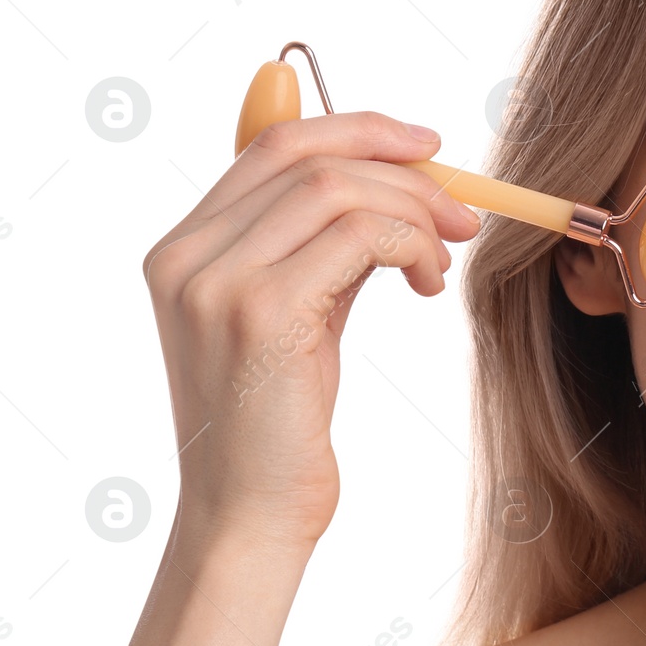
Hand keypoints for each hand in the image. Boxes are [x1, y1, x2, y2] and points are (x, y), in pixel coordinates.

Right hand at [141, 110, 479, 554]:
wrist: (251, 516)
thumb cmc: (281, 426)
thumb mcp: (299, 317)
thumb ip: (321, 249)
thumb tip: (394, 188)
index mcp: (184, 248)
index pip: (274, 145)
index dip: (357, 129)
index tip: (426, 147)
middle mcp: (186, 255)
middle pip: (307, 156)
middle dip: (400, 166)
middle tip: (461, 208)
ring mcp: (216, 282)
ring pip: (337, 189)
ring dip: (413, 211)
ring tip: (446, 257)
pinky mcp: (261, 314)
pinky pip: (359, 237)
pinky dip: (411, 245)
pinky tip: (428, 284)